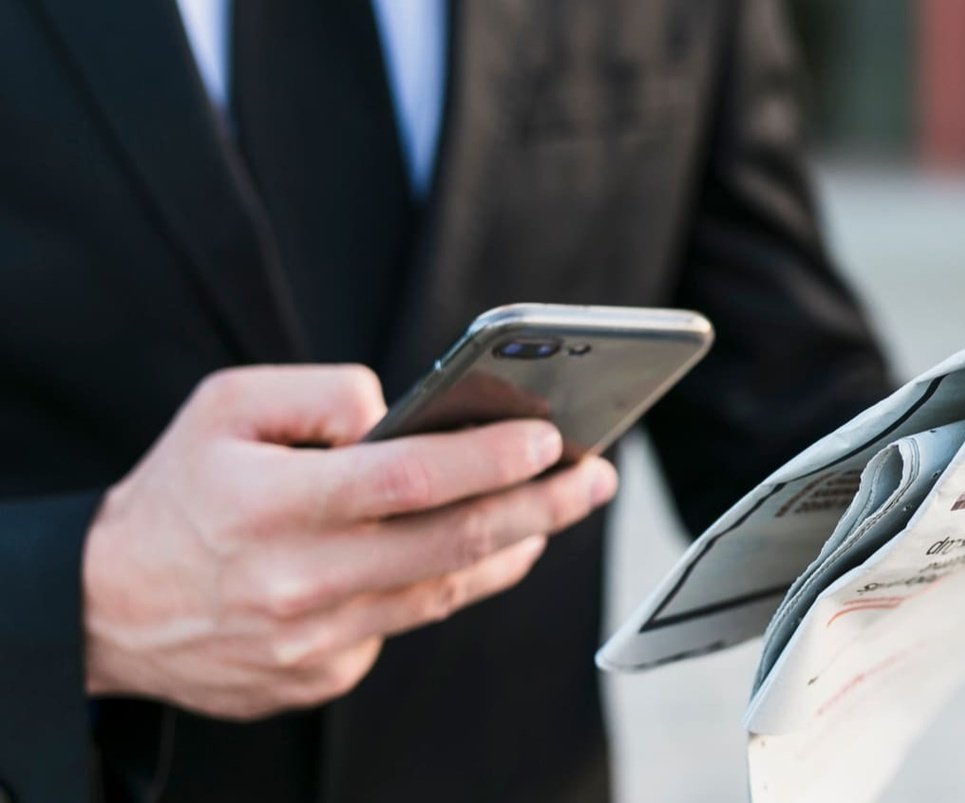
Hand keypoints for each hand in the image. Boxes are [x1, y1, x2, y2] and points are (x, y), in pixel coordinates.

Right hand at [82, 365, 617, 720]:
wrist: (107, 610)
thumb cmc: (179, 493)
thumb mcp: (224, 408)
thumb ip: (321, 391)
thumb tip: (401, 409)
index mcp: (275, 502)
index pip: (411, 478)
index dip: (492, 459)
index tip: (553, 438)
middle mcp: (302, 577)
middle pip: (455, 543)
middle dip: (544, 506)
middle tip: (596, 476)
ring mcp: (315, 639)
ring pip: (445, 591)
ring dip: (515, 547)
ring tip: (557, 507)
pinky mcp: (322, 676)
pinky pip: (404, 624)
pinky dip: (441, 585)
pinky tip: (473, 553)